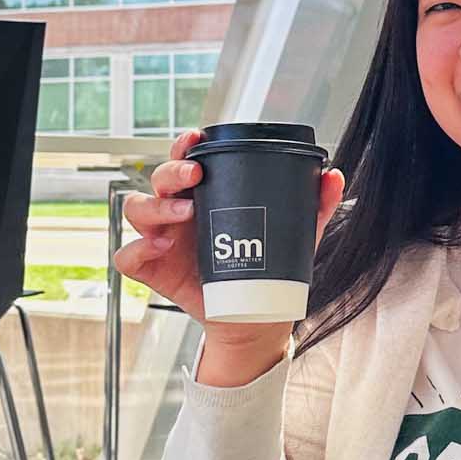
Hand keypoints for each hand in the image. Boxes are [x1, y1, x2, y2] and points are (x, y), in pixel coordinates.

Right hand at [115, 129, 344, 378]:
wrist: (253, 319)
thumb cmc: (265, 269)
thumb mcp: (294, 236)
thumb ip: (313, 205)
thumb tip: (332, 177)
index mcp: (205, 195)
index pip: (187, 160)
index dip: (185, 146)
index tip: (197, 140)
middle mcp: (178, 211)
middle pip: (158, 179)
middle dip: (171, 172)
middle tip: (195, 178)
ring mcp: (161, 239)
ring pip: (136, 209)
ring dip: (155, 207)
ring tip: (184, 216)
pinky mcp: (152, 269)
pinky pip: (128, 256)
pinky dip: (137, 250)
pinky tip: (159, 248)